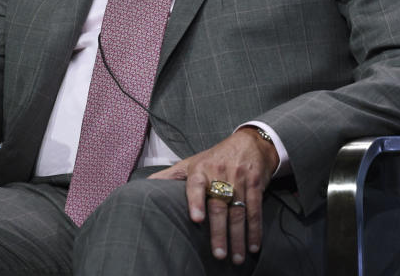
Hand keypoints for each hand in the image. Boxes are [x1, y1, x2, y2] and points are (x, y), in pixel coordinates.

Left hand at [149, 127, 278, 264]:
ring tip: (235, 257)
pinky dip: (255, 230)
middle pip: (218, 205)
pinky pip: (255, 209)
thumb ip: (170, 176)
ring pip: (238, 211)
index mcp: (200, 170)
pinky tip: (253, 246)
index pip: (195, 185)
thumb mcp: (192, 162)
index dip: (196, 201)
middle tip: (218, 254)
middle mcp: (220, 174)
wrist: (249, 142)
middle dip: (219, 232)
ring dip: (238, 237)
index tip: (196, 218)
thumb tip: (144, 186)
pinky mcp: (255, 184)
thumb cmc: (215, 157)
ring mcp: (239, 179)